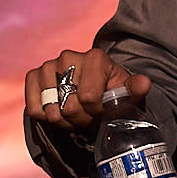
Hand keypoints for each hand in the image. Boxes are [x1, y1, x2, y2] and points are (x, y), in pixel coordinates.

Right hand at [25, 47, 150, 131]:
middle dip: (81, 119)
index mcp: (95, 57)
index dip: (96, 112)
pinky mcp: (33, 76)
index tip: (102, 110)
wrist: (92, 91)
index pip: (88, 97)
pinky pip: (34, 109)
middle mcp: (69, 56)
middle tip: (88, 115)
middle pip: (70, 107)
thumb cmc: (111, 92)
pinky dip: (46, 118)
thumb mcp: (127, 93)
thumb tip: (143, 83)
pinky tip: (59, 110)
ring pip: (51, 111)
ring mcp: (48, 65)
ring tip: (75, 113)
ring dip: (64, 121)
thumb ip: (135, 89)